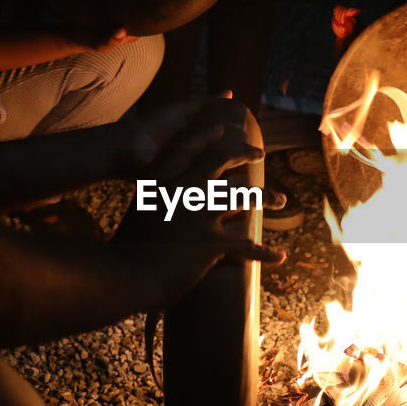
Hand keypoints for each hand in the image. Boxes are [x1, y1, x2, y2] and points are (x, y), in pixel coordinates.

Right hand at [112, 104, 284, 305]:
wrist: (124, 275)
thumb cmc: (125, 251)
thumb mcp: (136, 215)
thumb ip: (154, 203)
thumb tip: (164, 201)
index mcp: (163, 182)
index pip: (189, 150)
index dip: (208, 138)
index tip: (223, 130)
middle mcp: (184, 191)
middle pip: (221, 162)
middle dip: (244, 154)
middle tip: (259, 154)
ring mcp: (200, 215)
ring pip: (244, 197)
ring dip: (267, 197)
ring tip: (282, 200)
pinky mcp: (212, 243)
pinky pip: (246, 245)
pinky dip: (265, 253)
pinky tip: (280, 257)